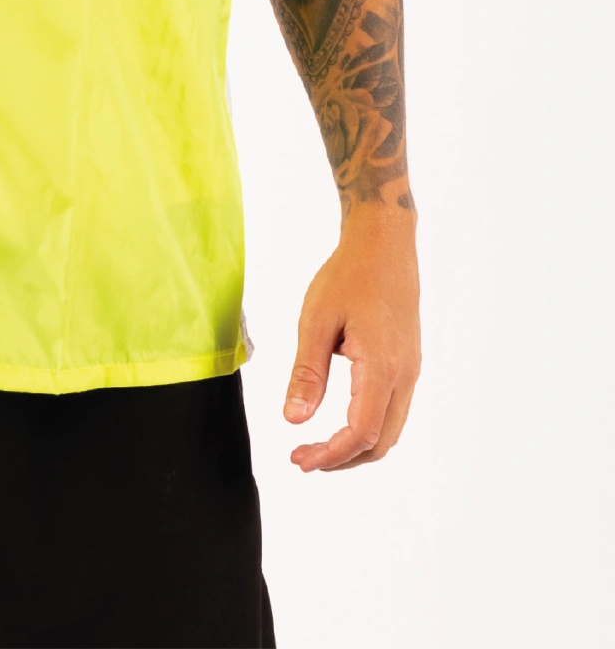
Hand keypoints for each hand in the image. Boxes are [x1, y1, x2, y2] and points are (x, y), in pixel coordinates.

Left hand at [284, 203, 420, 471]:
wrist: (385, 244)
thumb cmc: (349, 275)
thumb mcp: (317, 320)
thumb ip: (307, 373)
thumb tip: (293, 419)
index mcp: (381, 367)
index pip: (360, 432)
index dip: (329, 454)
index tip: (298, 459)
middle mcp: (404, 376)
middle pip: (380, 443)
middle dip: (342, 459)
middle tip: (303, 458)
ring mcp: (410, 371)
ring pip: (389, 431)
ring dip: (355, 447)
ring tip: (317, 445)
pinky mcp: (408, 364)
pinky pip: (392, 411)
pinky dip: (367, 428)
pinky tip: (339, 420)